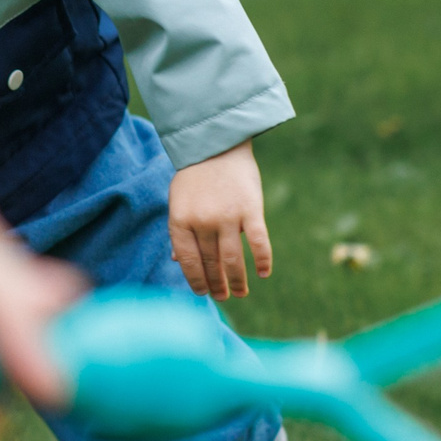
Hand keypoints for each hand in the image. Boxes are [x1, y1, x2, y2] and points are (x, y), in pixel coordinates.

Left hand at [167, 138, 273, 299]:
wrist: (216, 144)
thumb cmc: (195, 176)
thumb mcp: (178, 202)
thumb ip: (180, 232)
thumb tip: (178, 261)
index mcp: (180, 220)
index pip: (187, 261)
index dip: (195, 281)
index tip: (203, 293)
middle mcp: (202, 222)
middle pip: (210, 263)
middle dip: (217, 285)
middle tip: (224, 296)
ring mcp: (226, 216)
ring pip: (232, 260)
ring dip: (237, 281)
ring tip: (240, 293)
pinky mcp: (250, 210)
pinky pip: (258, 243)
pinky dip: (262, 261)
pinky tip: (262, 273)